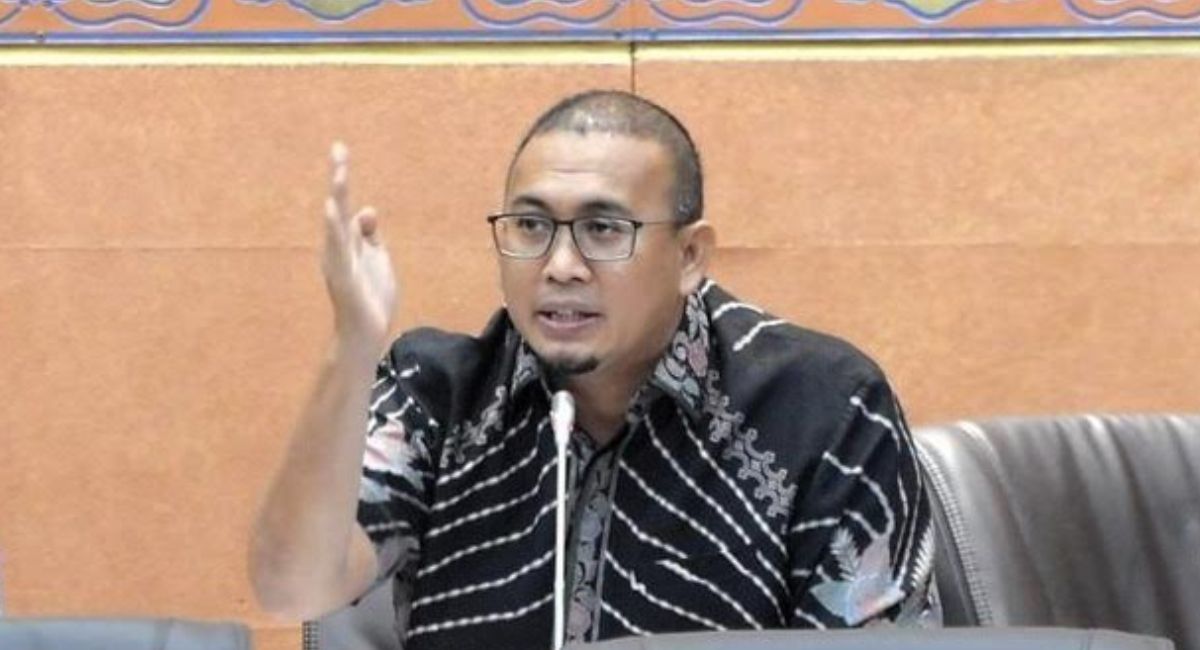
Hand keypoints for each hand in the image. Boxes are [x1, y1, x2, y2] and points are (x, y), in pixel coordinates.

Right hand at [321, 141, 397, 355]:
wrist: (367, 333)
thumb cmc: (371, 298)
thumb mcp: (377, 259)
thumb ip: (371, 235)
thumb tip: (366, 208)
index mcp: (349, 241)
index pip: (345, 203)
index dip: (343, 178)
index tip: (341, 149)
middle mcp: (339, 247)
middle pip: (339, 206)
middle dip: (339, 177)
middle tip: (339, 148)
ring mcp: (339, 261)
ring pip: (336, 223)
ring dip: (338, 196)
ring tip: (340, 172)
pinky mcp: (343, 276)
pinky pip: (338, 249)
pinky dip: (335, 229)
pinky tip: (333, 210)